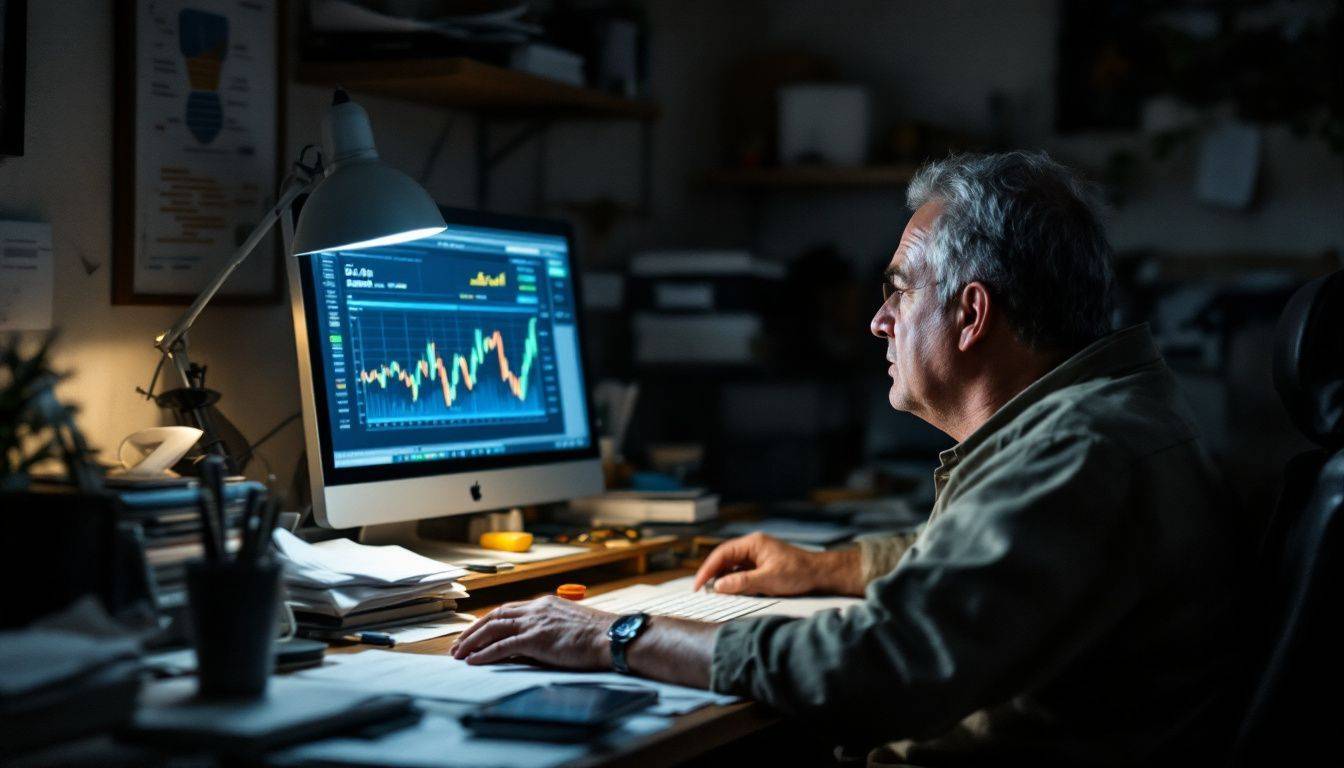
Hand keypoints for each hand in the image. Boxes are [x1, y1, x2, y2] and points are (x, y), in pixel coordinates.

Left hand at [451, 595, 614, 667]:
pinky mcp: (536, 638)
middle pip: (494, 615)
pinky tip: (473, 661)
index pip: (507, 610)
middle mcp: (536, 609)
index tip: (474, 632)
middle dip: (473, 630)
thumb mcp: (569, 626)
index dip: (487, 621)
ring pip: (493, 628)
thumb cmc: (597, 637)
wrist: (613, 638)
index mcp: (544, 604)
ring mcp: (535, 622)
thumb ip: (548, 629)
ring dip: (472, 641)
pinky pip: (503, 645)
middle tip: (457, 644)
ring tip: (458, 654)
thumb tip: (532, 643)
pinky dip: (485, 653)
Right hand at [692, 533, 860, 595]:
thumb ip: (742, 582)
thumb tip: (718, 586)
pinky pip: (740, 572)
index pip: (722, 553)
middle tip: (701, 591)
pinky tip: (729, 592)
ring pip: (731, 565)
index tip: (698, 585)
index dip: (707, 569)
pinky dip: (733, 581)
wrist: (820, 575)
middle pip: (724, 558)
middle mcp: (752, 547)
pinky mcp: (761, 566)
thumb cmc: (798, 573)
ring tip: (713, 594)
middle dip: (712, 574)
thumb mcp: (768, 580)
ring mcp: (757, 556)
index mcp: (753, 543)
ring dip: (722, 579)